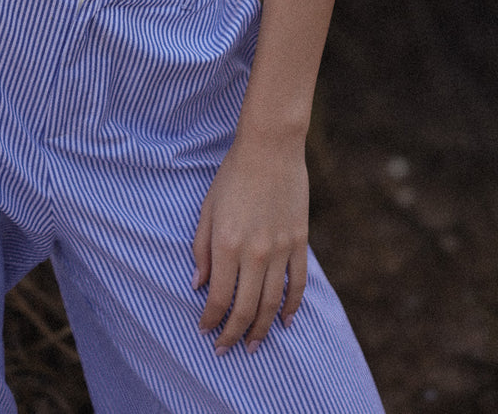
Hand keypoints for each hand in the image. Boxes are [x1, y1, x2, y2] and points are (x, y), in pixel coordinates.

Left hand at [190, 131, 308, 352]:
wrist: (270, 148)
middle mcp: (254, 253)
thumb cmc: (232, 175)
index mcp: (227, 244)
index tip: (205, 331)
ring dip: (261, 329)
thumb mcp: (207, 208)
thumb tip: (198, 284)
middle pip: (245, 308)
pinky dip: (292, 306)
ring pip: (272, 303)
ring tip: (252, 346)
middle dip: (233, 334)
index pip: (218, 296)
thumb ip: (201, 249)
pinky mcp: (299, 243)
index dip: (211, 319)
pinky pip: (297, 284)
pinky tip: (286, 321)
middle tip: (225, 350)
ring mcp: (280, 250)